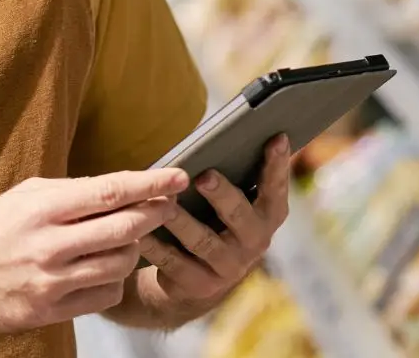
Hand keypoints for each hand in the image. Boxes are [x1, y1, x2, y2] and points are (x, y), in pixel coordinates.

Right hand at [0, 169, 187, 333]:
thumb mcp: (26, 196)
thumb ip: (71, 192)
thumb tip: (122, 188)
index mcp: (42, 208)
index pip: (110, 192)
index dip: (150, 184)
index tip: (177, 178)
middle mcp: (49, 245)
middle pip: (124, 229)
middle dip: (155, 215)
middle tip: (168, 206)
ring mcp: (50, 282)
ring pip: (120, 265)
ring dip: (133, 250)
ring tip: (126, 240)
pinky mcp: (50, 311)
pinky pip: (104, 296)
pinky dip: (113, 282)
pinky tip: (102, 270)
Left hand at [138, 135, 290, 311]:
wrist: (197, 278)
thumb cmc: (215, 220)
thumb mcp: (232, 200)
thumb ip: (234, 175)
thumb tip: (224, 134)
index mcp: (267, 215)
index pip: (275, 188)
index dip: (277, 164)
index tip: (276, 137)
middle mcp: (255, 242)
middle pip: (239, 215)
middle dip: (222, 195)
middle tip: (204, 176)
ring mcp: (228, 267)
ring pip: (203, 240)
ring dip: (182, 220)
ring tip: (165, 201)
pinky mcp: (199, 285)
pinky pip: (174, 263)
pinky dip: (156, 246)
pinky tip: (141, 231)